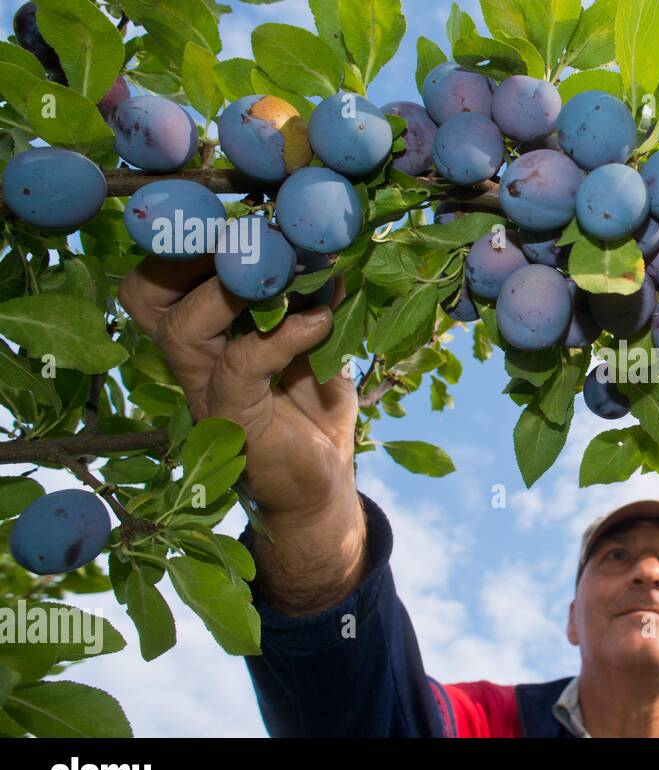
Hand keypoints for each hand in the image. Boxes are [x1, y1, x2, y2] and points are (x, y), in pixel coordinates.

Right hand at [118, 256, 365, 612]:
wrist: (323, 492)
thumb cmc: (313, 416)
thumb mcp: (319, 347)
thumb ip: (318, 303)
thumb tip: (332, 253)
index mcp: (202, 336)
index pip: (159, 277)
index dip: (187, 239)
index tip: (244, 208)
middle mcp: (191, 360)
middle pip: (146, 294)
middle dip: (189, 253)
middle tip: (249, 230)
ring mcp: (207, 390)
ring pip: (182, 326)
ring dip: (233, 286)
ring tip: (285, 267)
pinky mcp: (235, 418)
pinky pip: (242, 364)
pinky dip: (283, 335)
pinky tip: (320, 322)